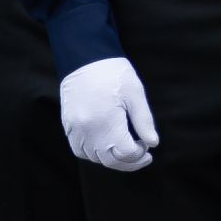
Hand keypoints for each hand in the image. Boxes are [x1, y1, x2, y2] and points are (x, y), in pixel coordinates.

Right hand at [60, 57, 157, 171]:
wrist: (85, 58)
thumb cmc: (114, 73)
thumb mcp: (136, 93)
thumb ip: (144, 120)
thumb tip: (152, 143)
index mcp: (106, 121)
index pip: (124, 152)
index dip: (139, 154)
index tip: (148, 147)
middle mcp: (87, 130)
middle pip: (109, 160)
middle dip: (128, 162)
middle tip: (143, 155)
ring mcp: (75, 129)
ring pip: (94, 158)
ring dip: (112, 159)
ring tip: (126, 150)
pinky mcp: (68, 126)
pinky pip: (80, 150)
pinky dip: (94, 154)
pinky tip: (107, 146)